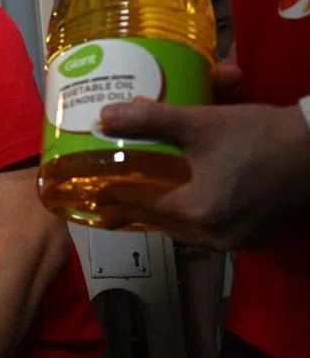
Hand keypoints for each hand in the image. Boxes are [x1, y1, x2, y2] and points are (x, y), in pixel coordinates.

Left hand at [99, 99, 309, 249]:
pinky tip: (192, 201)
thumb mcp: (204, 122)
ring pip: (189, 230)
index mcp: (198, 212)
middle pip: (164, 223)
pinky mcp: (259, 235)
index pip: (141, 208)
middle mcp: (216, 236)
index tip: (94, 195)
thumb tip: (106, 117)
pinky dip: (198, 216)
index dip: (115, 200)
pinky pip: (215, 231)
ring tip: (151, 198)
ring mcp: (240, 240)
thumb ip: (152, 120)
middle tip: (118, 196)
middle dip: (141, 208)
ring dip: (170, 214)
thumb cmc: (263, 135)